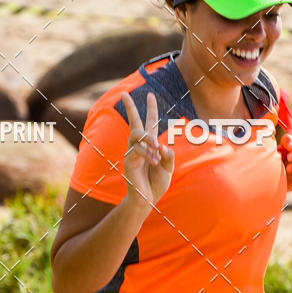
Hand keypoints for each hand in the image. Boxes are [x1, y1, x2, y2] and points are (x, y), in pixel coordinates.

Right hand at [121, 91, 174, 207]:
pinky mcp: (129, 162)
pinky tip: (155, 162)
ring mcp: (132, 153)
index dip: (151, 109)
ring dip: (149, 140)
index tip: (150, 95)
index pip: (150, 123)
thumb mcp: (168, 167)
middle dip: (129, 107)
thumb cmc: (156, 183)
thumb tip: (161, 146)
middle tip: (123, 93)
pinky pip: (138, 151)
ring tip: (157, 150)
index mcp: (150, 145)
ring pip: (137, 135)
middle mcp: (139, 146)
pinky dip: (148, 155)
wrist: (147, 199)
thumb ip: (168, 156)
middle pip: (134, 122)